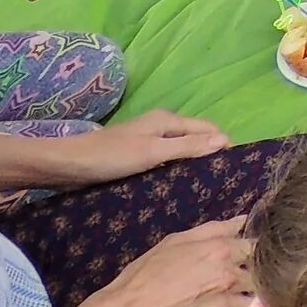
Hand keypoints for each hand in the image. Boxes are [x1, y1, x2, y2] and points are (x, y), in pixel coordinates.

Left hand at [71, 110, 232, 184]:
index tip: (237, 168)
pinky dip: (176, 169)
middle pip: (195, 138)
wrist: (69, 166)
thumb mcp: (153, 152)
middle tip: (223, 181)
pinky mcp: (136, 157)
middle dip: (210, 153)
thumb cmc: (111, 156)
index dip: (223, 144)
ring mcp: (147, 141)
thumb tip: (224, 140)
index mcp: (167, 120)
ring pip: (180, 150)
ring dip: (192, 163)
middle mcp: (160, 127)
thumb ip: (188, 147)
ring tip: (205, 186)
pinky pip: (165, 160)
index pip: (208, 129)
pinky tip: (177, 186)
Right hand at [85, 217, 254, 306]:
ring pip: (260, 300)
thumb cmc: (147, 273)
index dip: (267, 247)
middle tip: (274, 274)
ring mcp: (226, 304)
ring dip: (264, 298)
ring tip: (268, 296)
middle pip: (266, 273)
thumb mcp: (177, 241)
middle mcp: (229, 276)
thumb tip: (244, 220)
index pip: (261, 244)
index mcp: (221, 250)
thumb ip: (216, 229)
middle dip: (270, 274)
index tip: (270, 249)